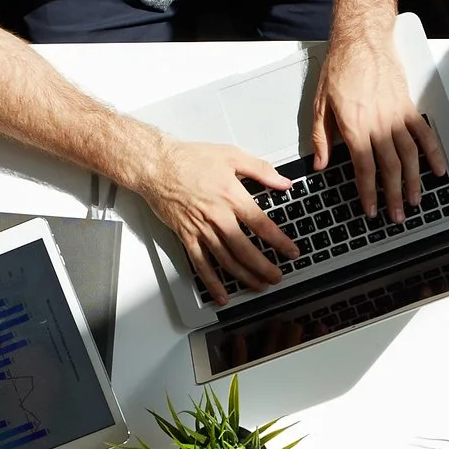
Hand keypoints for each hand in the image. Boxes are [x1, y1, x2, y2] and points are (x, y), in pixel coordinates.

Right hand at [137, 139, 298, 300]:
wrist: (157, 165)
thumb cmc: (189, 159)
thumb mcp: (231, 155)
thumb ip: (261, 170)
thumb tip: (284, 182)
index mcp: (232, 197)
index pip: (261, 225)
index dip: (279, 241)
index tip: (291, 251)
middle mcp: (217, 217)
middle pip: (245, 249)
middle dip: (264, 267)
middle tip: (277, 276)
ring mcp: (200, 229)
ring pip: (226, 260)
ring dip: (244, 276)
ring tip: (259, 285)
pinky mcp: (186, 236)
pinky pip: (200, 264)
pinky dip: (212, 282)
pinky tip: (222, 293)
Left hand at [313, 34, 444, 221]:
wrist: (362, 40)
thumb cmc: (341, 67)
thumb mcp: (320, 103)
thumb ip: (321, 137)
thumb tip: (319, 164)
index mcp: (354, 126)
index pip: (364, 168)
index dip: (368, 193)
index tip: (370, 210)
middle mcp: (378, 124)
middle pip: (390, 168)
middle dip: (393, 196)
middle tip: (397, 216)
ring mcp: (397, 115)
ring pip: (409, 156)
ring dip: (414, 181)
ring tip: (415, 200)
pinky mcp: (408, 107)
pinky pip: (423, 134)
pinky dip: (433, 153)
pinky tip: (437, 170)